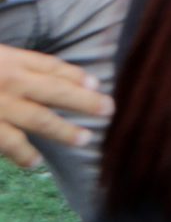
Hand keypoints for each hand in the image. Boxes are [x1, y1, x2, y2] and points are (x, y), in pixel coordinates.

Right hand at [0, 46, 111, 171]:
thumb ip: (12, 63)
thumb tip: (39, 77)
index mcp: (7, 59)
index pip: (49, 66)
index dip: (74, 75)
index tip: (96, 83)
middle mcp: (6, 81)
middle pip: (54, 91)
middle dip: (84, 101)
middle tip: (109, 111)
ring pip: (37, 119)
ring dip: (63, 130)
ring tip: (84, 140)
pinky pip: (7, 142)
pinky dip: (21, 153)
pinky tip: (33, 161)